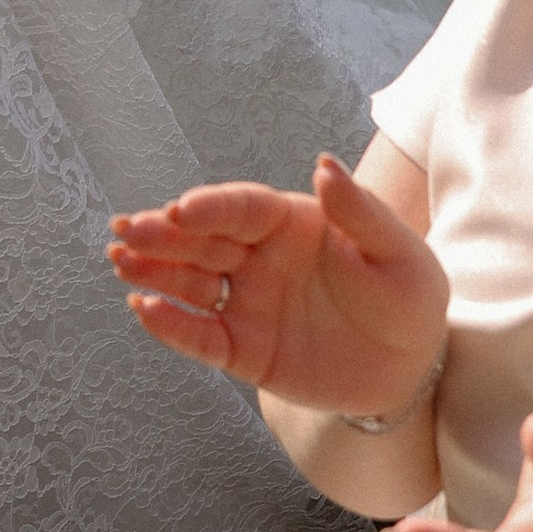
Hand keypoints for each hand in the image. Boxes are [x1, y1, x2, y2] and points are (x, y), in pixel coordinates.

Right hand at [106, 152, 447, 417]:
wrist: (413, 367)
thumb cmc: (409, 296)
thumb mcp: (397, 252)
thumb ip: (359, 212)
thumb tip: (323, 164)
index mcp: (289, 222)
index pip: (240, 208)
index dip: (210, 207)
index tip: (180, 209)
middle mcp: (259, 257)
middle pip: (202, 240)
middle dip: (162, 233)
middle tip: (125, 231)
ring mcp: (248, 302)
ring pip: (190, 282)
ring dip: (153, 270)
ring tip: (119, 261)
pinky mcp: (245, 350)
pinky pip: (202, 337)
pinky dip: (172, 325)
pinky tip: (144, 309)